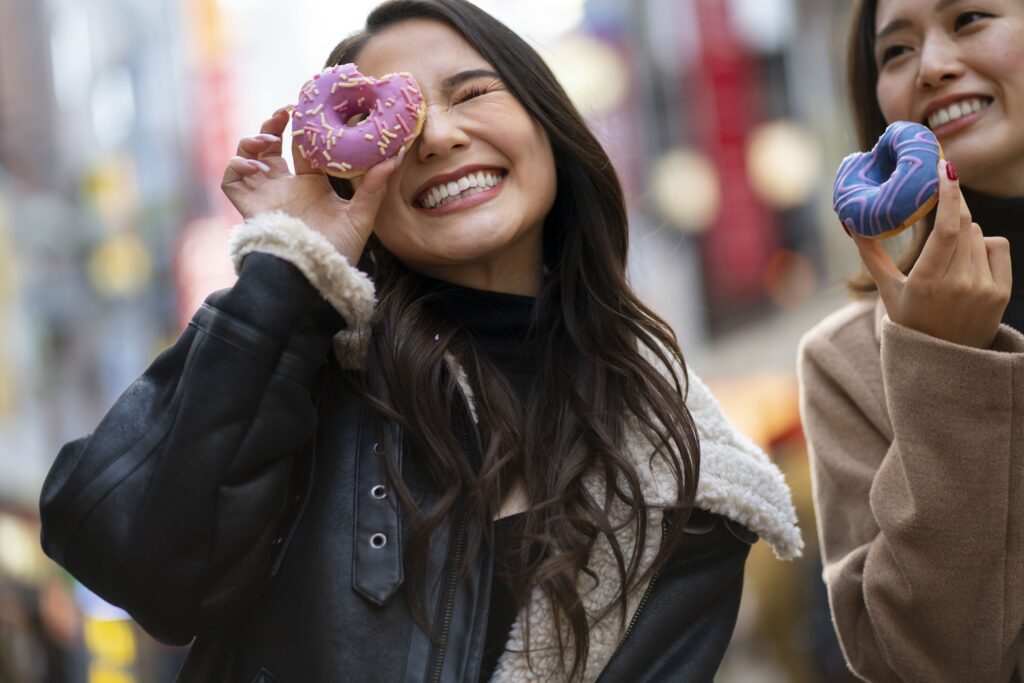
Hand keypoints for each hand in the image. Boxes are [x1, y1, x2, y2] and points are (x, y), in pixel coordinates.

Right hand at [220, 106, 403, 264]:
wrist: (313, 278)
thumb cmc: (338, 253)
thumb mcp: (360, 217)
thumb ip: (375, 187)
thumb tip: (394, 156)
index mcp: (312, 186)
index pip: (305, 148)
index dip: (305, 127)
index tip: (312, 109)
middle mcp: (286, 187)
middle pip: (272, 146)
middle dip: (275, 123)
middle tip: (286, 110)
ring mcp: (266, 196)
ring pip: (248, 157)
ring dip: (253, 139)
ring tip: (268, 138)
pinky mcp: (248, 208)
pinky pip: (231, 181)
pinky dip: (237, 165)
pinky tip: (257, 166)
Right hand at [851, 160, 1011, 348]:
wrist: (944, 360)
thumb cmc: (910, 320)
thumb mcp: (887, 291)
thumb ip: (871, 255)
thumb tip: (852, 222)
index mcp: (926, 282)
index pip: (948, 228)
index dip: (950, 194)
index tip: (946, 168)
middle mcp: (958, 285)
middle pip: (965, 225)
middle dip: (954, 212)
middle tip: (944, 196)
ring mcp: (983, 290)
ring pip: (980, 234)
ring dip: (966, 235)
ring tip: (950, 258)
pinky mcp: (1001, 293)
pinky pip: (998, 246)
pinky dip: (985, 247)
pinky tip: (971, 265)